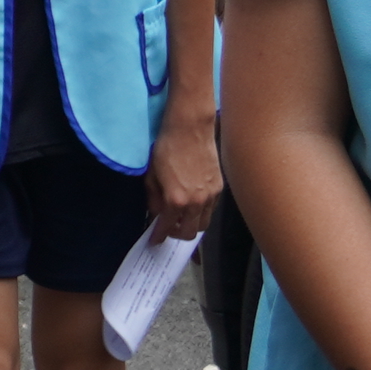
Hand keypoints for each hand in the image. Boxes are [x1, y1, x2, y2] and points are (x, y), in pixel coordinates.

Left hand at [147, 110, 222, 242]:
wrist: (190, 129)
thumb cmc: (166, 149)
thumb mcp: (151, 176)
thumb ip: (154, 200)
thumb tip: (157, 214)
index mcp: (176, 200)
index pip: (167, 227)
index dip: (159, 236)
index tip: (154, 240)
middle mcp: (196, 202)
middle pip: (189, 233)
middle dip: (176, 234)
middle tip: (167, 228)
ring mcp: (211, 196)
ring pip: (203, 224)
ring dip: (191, 225)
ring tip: (180, 218)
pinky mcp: (219, 188)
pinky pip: (211, 210)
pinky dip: (201, 213)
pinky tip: (191, 204)